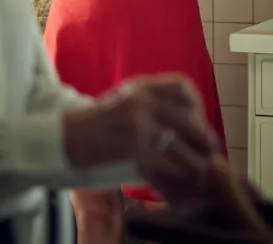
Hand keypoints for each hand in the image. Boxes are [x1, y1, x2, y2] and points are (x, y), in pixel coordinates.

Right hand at [63, 74, 218, 203]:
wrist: (64, 137)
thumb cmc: (94, 123)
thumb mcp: (122, 101)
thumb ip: (149, 104)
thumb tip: (182, 122)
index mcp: (140, 87)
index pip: (182, 87)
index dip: (196, 105)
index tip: (197, 119)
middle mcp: (142, 101)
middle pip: (188, 119)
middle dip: (203, 138)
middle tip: (209, 152)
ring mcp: (138, 124)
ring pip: (181, 146)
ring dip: (195, 163)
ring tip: (200, 173)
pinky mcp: (134, 149)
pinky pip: (165, 165)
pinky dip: (175, 178)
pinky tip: (179, 186)